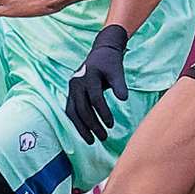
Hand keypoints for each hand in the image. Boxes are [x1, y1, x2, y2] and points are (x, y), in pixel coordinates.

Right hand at [66, 24, 129, 143]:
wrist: (101, 52)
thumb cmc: (111, 63)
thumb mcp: (117, 71)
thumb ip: (120, 84)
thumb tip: (123, 99)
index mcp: (88, 76)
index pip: (95, 99)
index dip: (103, 113)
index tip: (111, 125)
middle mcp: (76, 82)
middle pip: (82, 108)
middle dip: (92, 125)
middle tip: (103, 138)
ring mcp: (72, 88)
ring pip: (73, 112)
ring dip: (81, 128)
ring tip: (92, 141)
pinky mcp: (71, 93)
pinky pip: (71, 110)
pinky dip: (77, 122)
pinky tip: (85, 133)